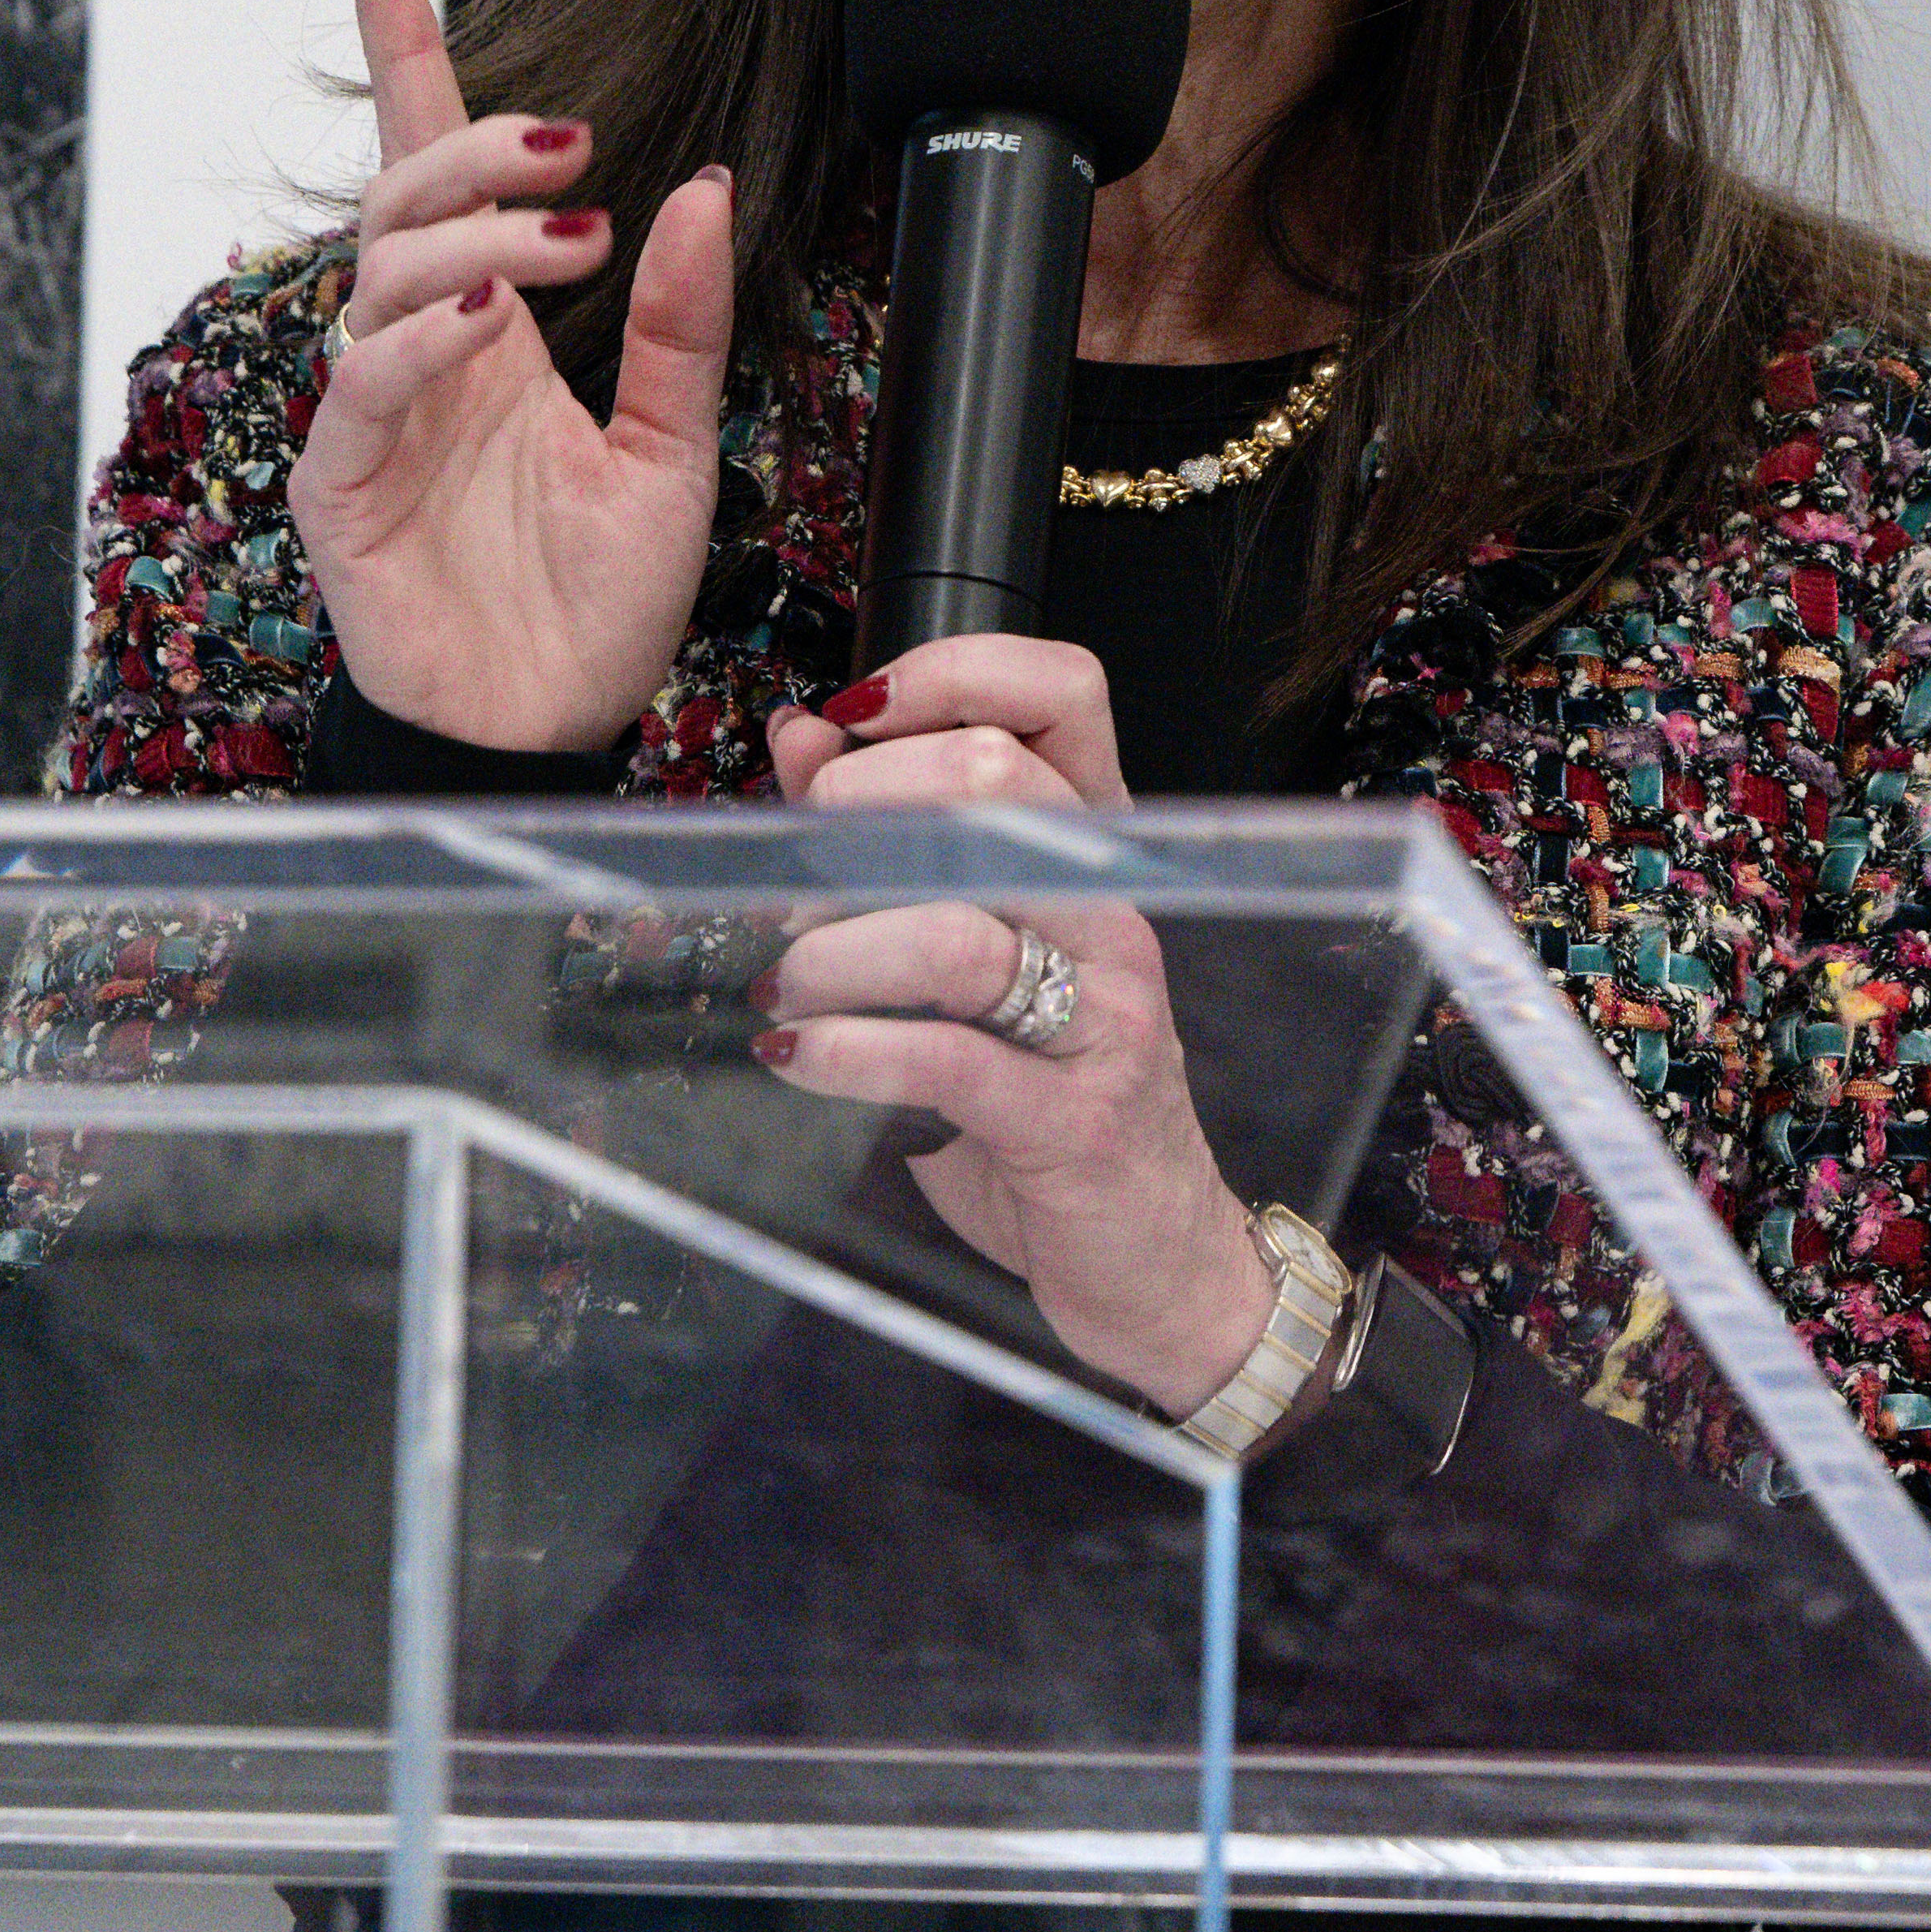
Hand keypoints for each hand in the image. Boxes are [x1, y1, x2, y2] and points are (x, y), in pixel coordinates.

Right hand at [285, 0, 733, 750]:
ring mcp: (371, 420)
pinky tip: (483, 321)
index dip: (401, 54)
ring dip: (469, 238)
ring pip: (381, 279)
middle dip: (478, 149)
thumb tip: (706, 188)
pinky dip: (416, 343)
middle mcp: (420, 358)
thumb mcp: (677, 451)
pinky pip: (360, 391)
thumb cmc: (598, 604)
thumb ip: (681, 326)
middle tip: (580, 147)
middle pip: (404, 204)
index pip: (432, 167)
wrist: (561, 732)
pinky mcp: (343, 492)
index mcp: (490, 332)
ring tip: (566, 237)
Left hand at [757, 642, 1272, 1415]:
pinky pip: (946, 1060)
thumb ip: (890, 838)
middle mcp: (1114, 913)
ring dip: (830, 953)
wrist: (1153, 1256)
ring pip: (955, 928)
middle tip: (793, 881)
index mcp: (1097, 852)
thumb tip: (801, 738)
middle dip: (857, 815)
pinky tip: (798, 1058)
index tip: (846, 721)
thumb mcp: (977, 953)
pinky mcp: (1074, 1120)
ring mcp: (1108, 1013)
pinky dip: (849, 1053)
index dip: (950, 675)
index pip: (1060, 693)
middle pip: (996, 782)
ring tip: (777, 986)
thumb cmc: (1054, 1094)